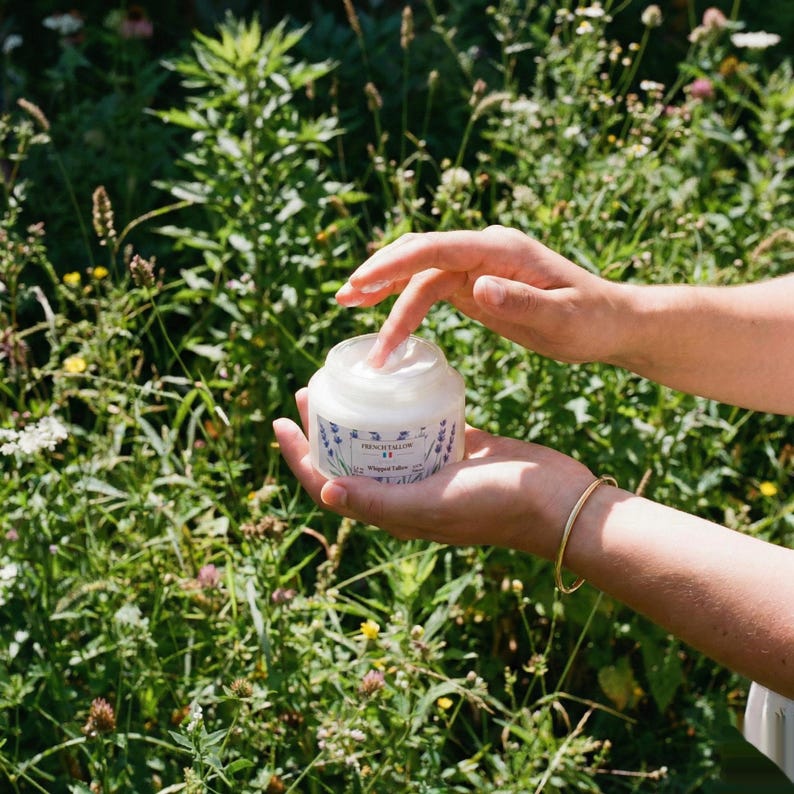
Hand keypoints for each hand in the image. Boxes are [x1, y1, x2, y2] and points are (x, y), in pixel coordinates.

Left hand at [272, 388, 594, 557]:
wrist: (556, 498)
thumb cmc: (493, 506)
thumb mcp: (430, 506)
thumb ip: (379, 503)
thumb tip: (324, 490)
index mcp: (392, 510)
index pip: (329, 484)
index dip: (299, 456)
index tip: (281, 419)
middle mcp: (405, 491)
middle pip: (348, 457)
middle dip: (321, 428)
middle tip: (308, 390)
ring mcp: (431, 468)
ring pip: (380, 439)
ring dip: (355, 414)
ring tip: (342, 382)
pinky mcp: (457, 447)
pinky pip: (418, 425)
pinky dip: (399, 406)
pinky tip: (392, 380)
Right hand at [336, 225, 627, 367]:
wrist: (609, 322)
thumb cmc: (591, 321)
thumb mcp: (562, 319)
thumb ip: (521, 302)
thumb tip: (477, 287)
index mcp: (501, 249)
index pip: (438, 248)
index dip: (396, 264)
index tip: (363, 284)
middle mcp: (484, 250)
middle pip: (419, 252)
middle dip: (379, 273)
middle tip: (343, 298)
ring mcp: (478, 266)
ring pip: (419, 269)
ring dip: (383, 285)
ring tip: (345, 302)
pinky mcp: (476, 285)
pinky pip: (431, 287)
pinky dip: (403, 299)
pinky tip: (382, 312)